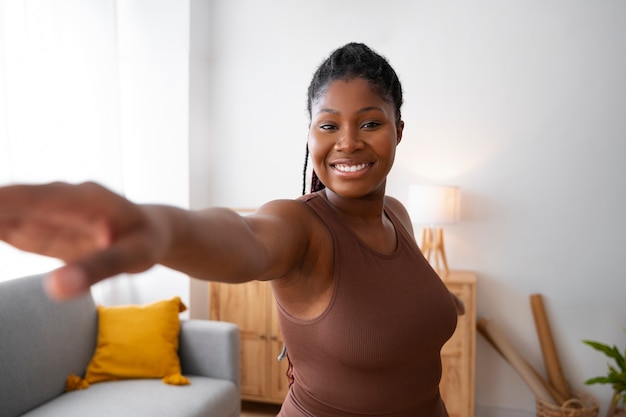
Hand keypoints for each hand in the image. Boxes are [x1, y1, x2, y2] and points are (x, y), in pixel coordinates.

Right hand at [0, 182, 165, 299]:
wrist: (151, 229)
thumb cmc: (145, 240)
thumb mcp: (133, 256)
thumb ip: (98, 268)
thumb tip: (55, 290)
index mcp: (80, 198)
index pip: (27, 198)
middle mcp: (57, 197)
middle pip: (5, 201)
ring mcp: (46, 209)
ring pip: (1, 211)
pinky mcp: (39, 225)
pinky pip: (6, 225)